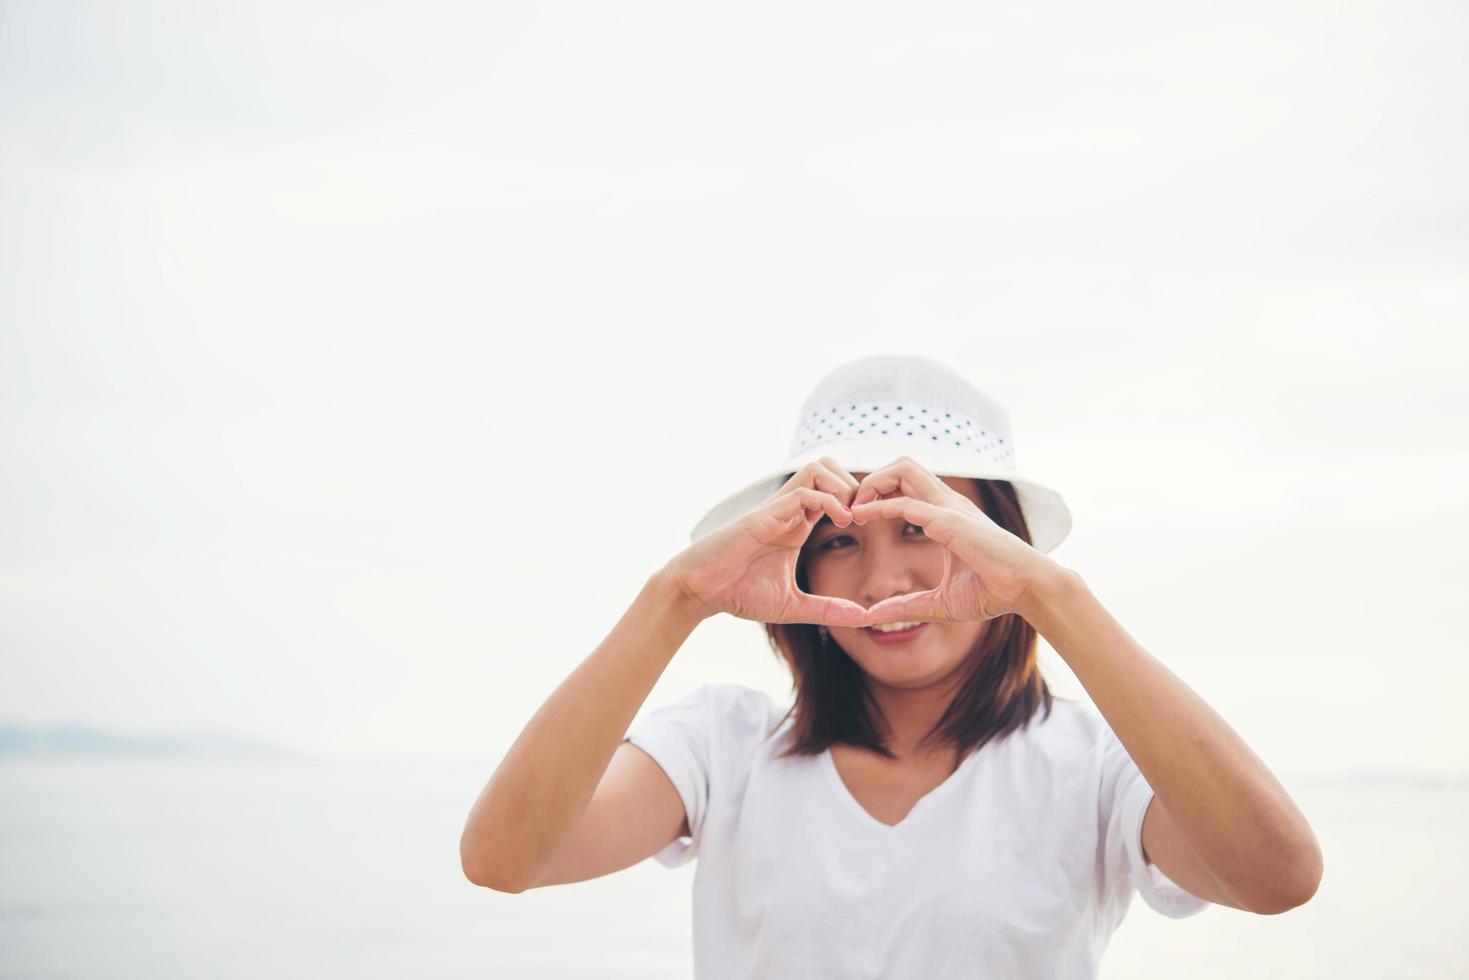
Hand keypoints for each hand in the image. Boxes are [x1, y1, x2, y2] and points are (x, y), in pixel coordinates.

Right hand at [663, 458, 870, 627]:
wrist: (700, 590)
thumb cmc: (738, 593)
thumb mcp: (792, 606)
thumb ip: (827, 610)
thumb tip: (864, 619)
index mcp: (798, 526)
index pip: (836, 493)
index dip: (859, 502)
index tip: (875, 524)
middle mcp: (790, 511)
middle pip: (830, 468)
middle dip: (856, 485)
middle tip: (868, 514)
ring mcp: (778, 509)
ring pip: (818, 469)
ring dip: (843, 486)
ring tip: (854, 515)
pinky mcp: (766, 514)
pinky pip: (803, 492)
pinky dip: (828, 500)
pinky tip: (841, 521)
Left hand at [848, 457, 1057, 624]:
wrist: (1028, 590)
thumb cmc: (994, 592)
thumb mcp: (940, 603)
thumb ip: (907, 606)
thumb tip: (873, 617)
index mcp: (946, 515)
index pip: (906, 486)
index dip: (878, 493)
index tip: (857, 516)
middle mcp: (947, 504)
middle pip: (903, 466)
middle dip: (872, 479)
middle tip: (852, 507)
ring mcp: (949, 508)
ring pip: (904, 469)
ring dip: (874, 483)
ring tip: (856, 508)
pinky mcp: (950, 521)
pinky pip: (908, 503)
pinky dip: (881, 506)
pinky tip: (862, 517)